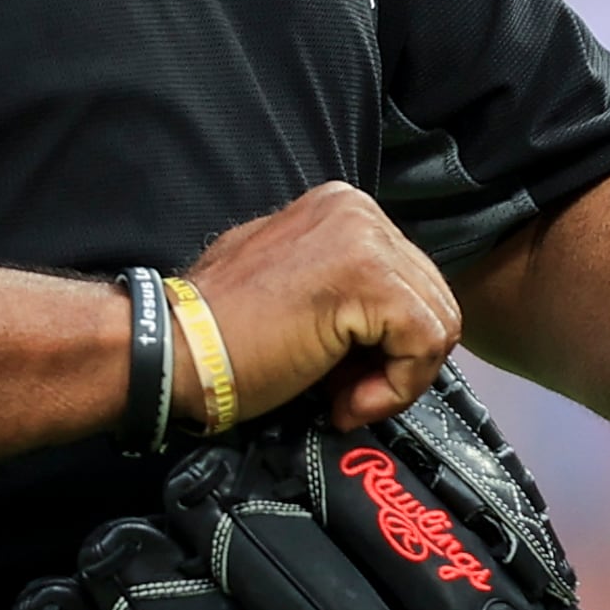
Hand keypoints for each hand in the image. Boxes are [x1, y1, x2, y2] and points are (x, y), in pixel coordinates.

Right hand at [178, 181, 461, 430]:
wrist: (172, 351)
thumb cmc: (220, 335)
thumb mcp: (293, 284)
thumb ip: (344, 286)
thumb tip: (390, 319)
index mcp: (342, 207)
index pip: (411, 280)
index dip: (388, 341)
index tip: (344, 375)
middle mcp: (360, 210)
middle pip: (432, 299)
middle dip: (396, 359)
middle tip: (343, 392)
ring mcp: (366, 239)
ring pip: (438, 323)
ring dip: (395, 378)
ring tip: (341, 397)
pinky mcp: (370, 281)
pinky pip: (425, 344)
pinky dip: (395, 389)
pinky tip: (345, 402)